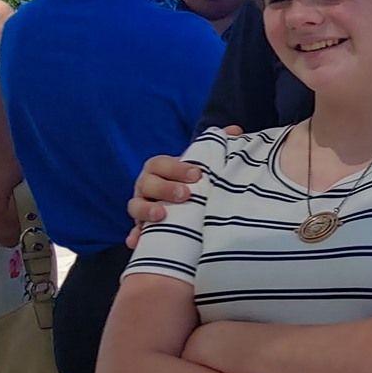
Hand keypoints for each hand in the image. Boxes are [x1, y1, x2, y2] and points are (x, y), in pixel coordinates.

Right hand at [125, 129, 240, 244]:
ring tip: (162, 215)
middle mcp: (146, 186)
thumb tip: (236, 130)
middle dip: (165, 189)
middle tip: (186, 194)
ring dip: (146, 211)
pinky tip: (137, 242)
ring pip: (136, 207)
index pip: (160, 164)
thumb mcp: (205, 163)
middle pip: (147, 184)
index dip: (176, 168)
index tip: (197, 174)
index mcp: (160, 169)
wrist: (187, 201)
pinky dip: (136, 237)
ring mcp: (142, 206)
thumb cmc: (194, 179)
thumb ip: (218, 145)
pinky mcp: (142, 227)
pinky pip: (135, 232)